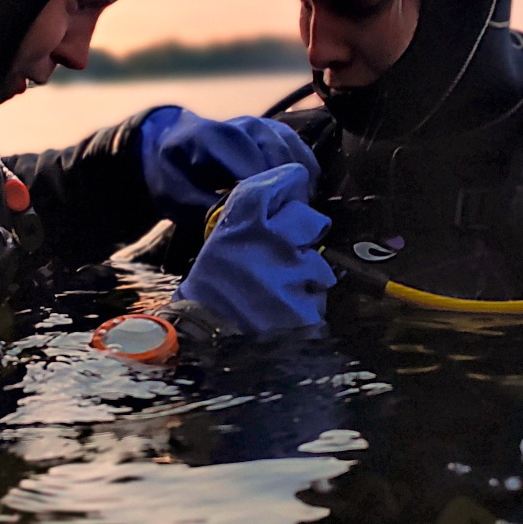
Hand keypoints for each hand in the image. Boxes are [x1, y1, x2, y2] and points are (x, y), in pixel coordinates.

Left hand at [138, 106, 318, 227]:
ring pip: (297, 159)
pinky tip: (293, 200)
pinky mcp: (280, 133)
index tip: (264, 225)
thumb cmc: (173, 174)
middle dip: (282, 196)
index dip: (262, 198)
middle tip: (278, 227)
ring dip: (296, 189)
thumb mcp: (175, 197)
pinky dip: (304, 180)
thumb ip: (206, 209)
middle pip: (279, 162)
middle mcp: (246, 125)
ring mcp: (266, 126)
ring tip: (286, 216)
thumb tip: (243, 224)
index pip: (251, 167)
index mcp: (213, 137)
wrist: (174, 144)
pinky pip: (304, 156)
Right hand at [171, 163, 335, 334]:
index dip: (289, 180)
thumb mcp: (218, 246)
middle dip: (308, 231)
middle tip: (295, 249)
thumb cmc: (208, 294)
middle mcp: (269, 244)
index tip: (296, 181)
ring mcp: (290, 278)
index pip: (274, 184)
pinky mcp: (304, 312)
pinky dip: (305, 310)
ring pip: (320, 266)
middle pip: (310, 219)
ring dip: (307, 279)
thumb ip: (248, 223)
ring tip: (281, 294)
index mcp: (240, 225)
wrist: (202, 343)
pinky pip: (318, 302)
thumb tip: (285, 204)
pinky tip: (283, 316)